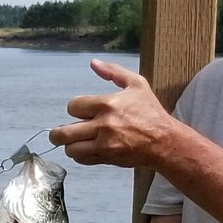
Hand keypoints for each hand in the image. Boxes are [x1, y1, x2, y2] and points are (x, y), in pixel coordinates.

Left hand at [48, 58, 176, 168]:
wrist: (164, 140)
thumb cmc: (151, 113)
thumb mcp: (136, 84)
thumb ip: (113, 72)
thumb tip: (93, 63)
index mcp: (107, 104)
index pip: (72, 107)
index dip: (75, 109)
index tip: (82, 111)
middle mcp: (103, 125)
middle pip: (63, 133)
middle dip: (59, 132)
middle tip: (63, 131)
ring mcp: (104, 144)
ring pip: (70, 149)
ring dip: (70, 145)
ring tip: (77, 141)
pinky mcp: (106, 158)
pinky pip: (82, 160)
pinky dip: (81, 156)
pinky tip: (88, 148)